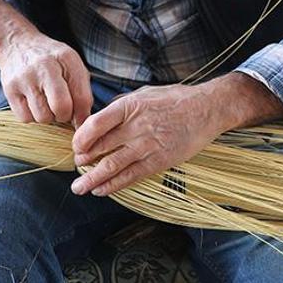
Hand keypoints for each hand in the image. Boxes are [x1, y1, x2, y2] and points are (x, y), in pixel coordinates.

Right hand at [0, 0, 92, 125]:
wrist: (17, 45)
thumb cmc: (50, 59)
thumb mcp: (72, 65)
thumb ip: (82, 90)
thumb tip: (82, 120)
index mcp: (65, 58)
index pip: (81, 96)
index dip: (83, 114)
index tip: (80, 118)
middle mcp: (44, 66)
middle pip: (61, 107)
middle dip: (65, 115)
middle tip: (61, 108)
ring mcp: (24, 78)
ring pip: (42, 116)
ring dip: (48, 116)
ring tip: (46, 102)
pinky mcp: (9, 90)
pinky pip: (25, 118)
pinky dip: (32, 116)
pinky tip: (33, 103)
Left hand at [70, 73, 282, 195]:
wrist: (207, 109)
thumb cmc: (176, 100)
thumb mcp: (144, 93)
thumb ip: (121, 106)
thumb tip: (100, 118)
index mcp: (129, 107)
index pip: (95, 124)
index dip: (80, 138)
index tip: (76, 146)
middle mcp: (136, 127)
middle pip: (100, 147)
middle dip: (84, 160)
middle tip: (76, 167)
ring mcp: (148, 146)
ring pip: (112, 166)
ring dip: (92, 179)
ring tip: (79, 187)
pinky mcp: (159, 161)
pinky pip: (131, 176)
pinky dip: (113, 185)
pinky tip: (102, 190)